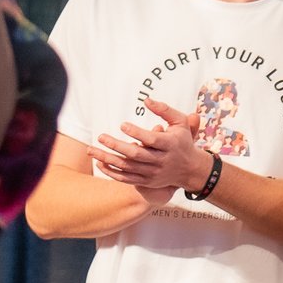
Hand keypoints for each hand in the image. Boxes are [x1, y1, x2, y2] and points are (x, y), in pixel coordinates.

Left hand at [94, 98, 214, 192]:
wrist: (191, 169)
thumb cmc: (182, 141)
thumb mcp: (180, 122)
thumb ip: (164, 110)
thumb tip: (146, 100)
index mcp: (170, 144)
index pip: (152, 139)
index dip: (137, 133)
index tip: (122, 125)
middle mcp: (162, 160)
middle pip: (136, 154)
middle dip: (117, 146)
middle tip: (101, 136)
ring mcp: (154, 173)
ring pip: (127, 167)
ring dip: (108, 159)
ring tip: (91, 150)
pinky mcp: (148, 181)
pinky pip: (126, 179)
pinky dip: (111, 172)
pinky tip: (99, 163)